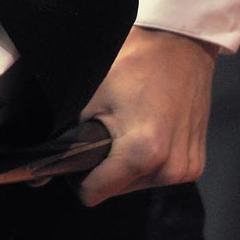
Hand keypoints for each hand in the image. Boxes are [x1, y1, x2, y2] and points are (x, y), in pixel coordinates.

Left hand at [75, 26, 218, 205]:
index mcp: (143, 153)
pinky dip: (148, 161)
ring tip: (127, 128)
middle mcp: (169, 169)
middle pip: (114, 191)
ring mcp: (187, 168)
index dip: (78, 176)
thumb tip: (42, 165)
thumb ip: (67, 136)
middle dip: (104, 169)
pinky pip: (158, 176)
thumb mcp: (89, 98)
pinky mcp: (197, 164)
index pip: (92, 194)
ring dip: (126, 166)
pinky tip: (147, 130)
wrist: (180, 45)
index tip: (79, 149)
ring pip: (135, 185)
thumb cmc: (131, 63)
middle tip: (106, 131)